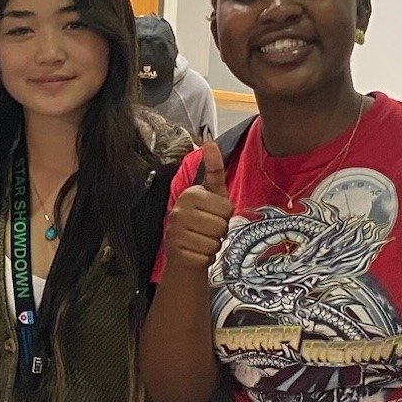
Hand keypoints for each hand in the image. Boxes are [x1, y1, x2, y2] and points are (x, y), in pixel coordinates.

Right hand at [164, 138, 233, 270]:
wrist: (182, 252)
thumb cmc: (201, 220)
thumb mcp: (211, 195)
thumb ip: (213, 170)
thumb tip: (209, 142)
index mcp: (190, 194)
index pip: (226, 208)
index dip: (225, 215)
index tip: (213, 215)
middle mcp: (179, 211)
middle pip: (221, 226)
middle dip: (220, 232)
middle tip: (207, 231)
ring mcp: (175, 232)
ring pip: (214, 243)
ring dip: (213, 246)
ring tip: (201, 241)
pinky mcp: (176, 252)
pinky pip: (205, 258)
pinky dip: (205, 259)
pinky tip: (196, 253)